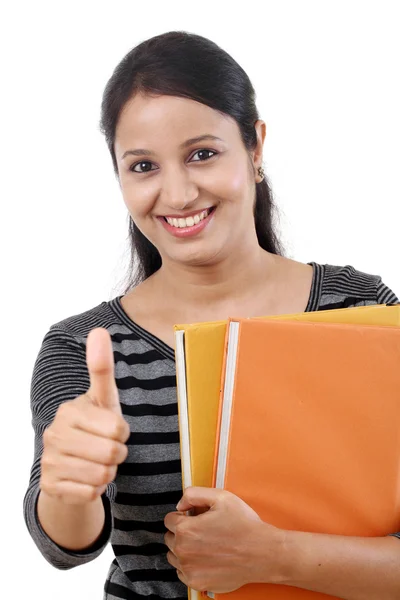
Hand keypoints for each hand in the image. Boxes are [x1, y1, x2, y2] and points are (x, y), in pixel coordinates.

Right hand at [40, 327, 129, 504]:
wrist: (70, 466)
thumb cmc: (94, 427)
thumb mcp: (103, 399)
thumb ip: (101, 367)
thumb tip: (99, 330)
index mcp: (70, 410)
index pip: (118, 428)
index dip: (123, 432)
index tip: (113, 429)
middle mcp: (54, 434)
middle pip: (112, 453)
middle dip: (117, 454)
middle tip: (107, 449)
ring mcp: (49, 461)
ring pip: (103, 475)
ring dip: (108, 472)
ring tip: (97, 462)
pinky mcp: (50, 486)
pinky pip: (91, 493)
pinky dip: (95, 489)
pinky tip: (86, 479)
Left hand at [164, 487, 283, 592]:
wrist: (263, 553)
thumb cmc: (244, 525)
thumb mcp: (221, 496)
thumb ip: (193, 494)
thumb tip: (180, 504)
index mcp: (186, 529)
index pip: (169, 520)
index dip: (182, 515)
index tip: (193, 517)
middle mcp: (183, 551)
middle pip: (169, 538)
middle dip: (181, 532)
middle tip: (201, 530)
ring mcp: (189, 570)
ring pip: (174, 556)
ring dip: (183, 549)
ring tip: (204, 544)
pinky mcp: (197, 583)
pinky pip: (182, 572)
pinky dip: (190, 565)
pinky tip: (206, 558)